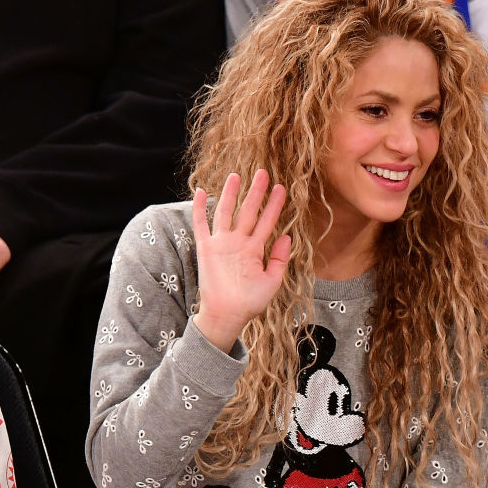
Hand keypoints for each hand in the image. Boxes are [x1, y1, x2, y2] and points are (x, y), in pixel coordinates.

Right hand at [190, 171, 291, 350]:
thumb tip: (287, 236)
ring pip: (226, 212)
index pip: (267, 222)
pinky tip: (200, 191)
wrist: (227, 315)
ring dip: (230, 194)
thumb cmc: (250, 303)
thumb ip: (279, 259)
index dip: (274, 205)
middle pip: (248, 211)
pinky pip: (201, 225)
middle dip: (256, 192)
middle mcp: (238, 243)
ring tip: (236, 175)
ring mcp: (221, 244)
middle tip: (264, 172)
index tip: (281, 188)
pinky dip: (199, 209)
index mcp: (255, 250)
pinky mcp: (206, 248)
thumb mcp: (272, 281)